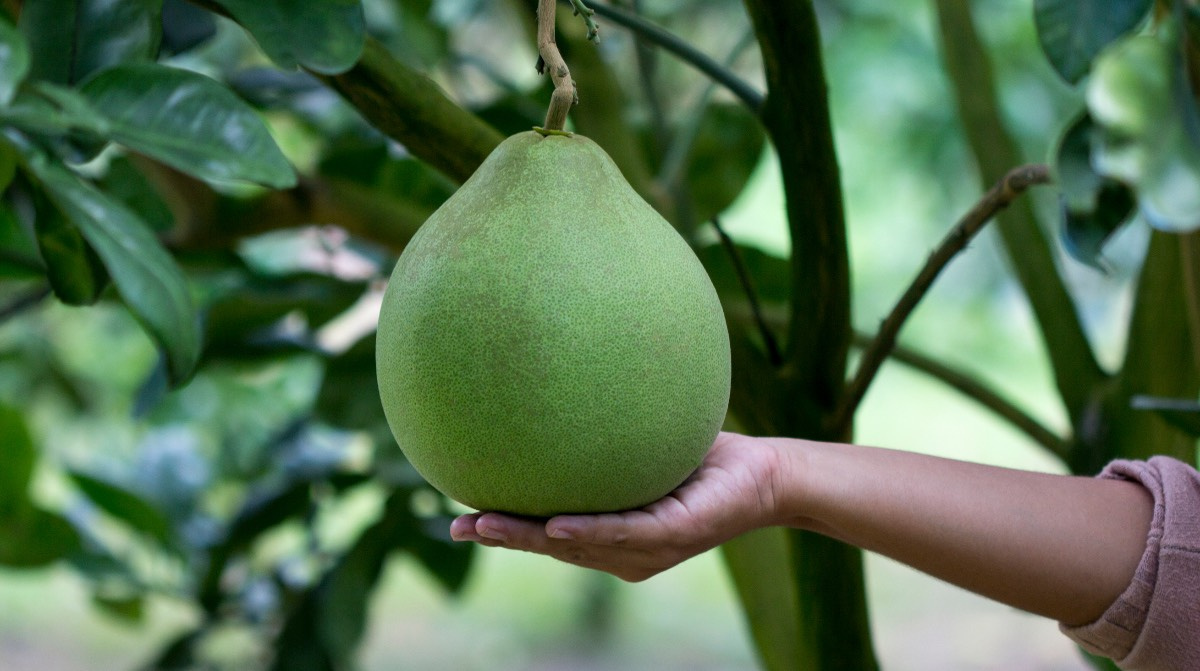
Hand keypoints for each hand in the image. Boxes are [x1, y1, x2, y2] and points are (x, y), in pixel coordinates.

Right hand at [449, 431, 786, 581]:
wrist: (768, 472)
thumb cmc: (704, 455)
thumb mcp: (646, 437)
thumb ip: (609, 426)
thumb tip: (569, 376)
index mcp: (613, 532)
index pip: (551, 532)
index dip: (507, 527)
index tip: (464, 515)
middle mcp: (626, 549)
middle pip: (553, 547)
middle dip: (505, 537)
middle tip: (459, 527)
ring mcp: (650, 548)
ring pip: (580, 548)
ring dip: (531, 539)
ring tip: (489, 526)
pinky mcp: (677, 535)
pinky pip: (627, 532)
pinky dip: (589, 531)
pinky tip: (556, 527)